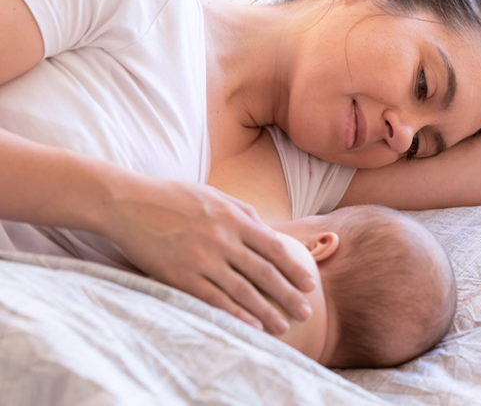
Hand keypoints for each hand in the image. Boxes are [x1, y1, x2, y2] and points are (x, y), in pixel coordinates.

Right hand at [101, 176, 314, 333]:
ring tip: (282, 326)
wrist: (129, 203)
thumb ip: (244, 212)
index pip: (274, 248)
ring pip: (243, 291)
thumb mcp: (215, 195)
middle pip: (264, 273)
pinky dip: (235, 314)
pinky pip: (214, 299)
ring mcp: (202, 259)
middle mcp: (223, 239)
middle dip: (289, 294)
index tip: (309, 284)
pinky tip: (250, 326)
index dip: (294, 268)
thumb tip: (268, 230)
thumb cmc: (174, 197)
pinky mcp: (181, 276)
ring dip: (266, 311)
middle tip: (305, 312)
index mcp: (234, 218)